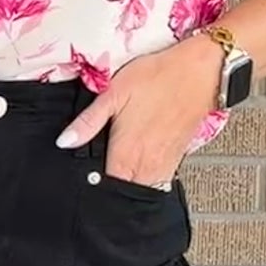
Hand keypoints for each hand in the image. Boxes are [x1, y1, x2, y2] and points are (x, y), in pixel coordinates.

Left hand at [54, 35, 223, 185]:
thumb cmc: (158, 77)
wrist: (200, 71)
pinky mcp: (176, 157)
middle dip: (110, 193)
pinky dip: (147, 180)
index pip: (105, 188)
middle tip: (97, 181)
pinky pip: (159, 181)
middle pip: (124, 194)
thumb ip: (88, 122)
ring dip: (129, 188)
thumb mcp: (113, 92)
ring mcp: (164, 164)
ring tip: (117, 178)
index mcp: (126, 153)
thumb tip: (65, 141)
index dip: (91, 188)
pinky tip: (138, 168)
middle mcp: (146, 164)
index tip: (81, 182)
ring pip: (143, 191)